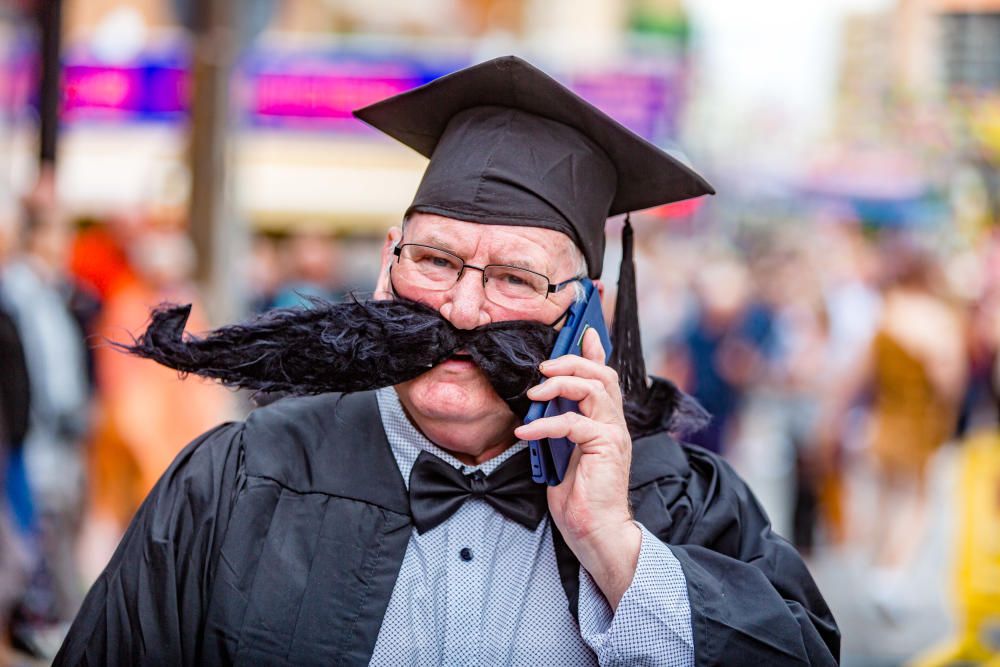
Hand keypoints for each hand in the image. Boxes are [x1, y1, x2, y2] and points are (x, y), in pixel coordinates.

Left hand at [514, 328, 640, 608]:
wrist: (596, 532)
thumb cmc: (579, 497)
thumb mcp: (563, 451)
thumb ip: (560, 425)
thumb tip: (541, 404)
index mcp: (606, 421)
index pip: (605, 374)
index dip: (595, 348)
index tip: (582, 329)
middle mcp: (615, 422)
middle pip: (602, 373)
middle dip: (572, 360)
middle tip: (544, 365)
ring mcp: (613, 434)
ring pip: (594, 388)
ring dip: (561, 383)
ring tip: (535, 394)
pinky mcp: (606, 447)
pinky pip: (575, 423)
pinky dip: (546, 424)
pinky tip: (527, 432)